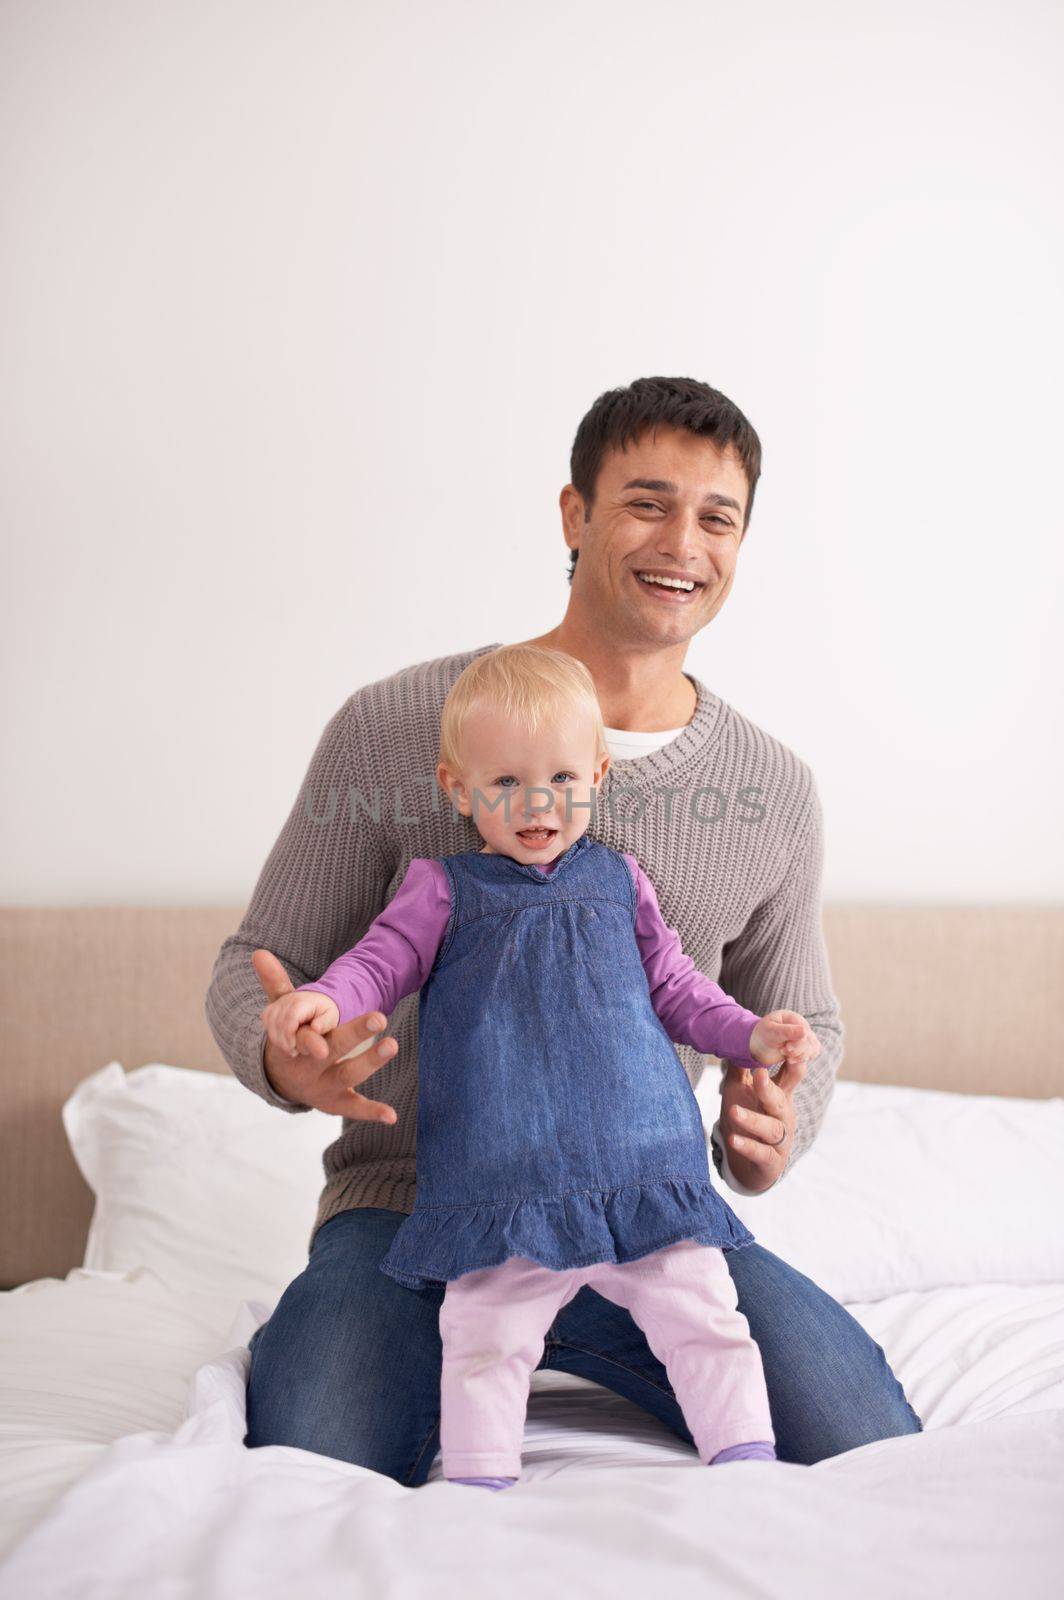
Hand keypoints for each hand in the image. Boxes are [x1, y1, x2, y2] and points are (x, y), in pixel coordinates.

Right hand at [252, 948, 398, 1122]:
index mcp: (294, 1046)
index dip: (311, 1036)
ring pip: (349, 1074)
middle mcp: (309, 1068)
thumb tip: (258, 952)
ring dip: (371, 1061)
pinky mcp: (338, 1102)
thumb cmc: (287, 1039)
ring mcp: (324, 1087)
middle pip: (333, 1051)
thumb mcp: (279, 1015)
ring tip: (392, 1044)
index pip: (302, 1040)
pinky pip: (355, 1107)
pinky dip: (372, 1112)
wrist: (280, 1080)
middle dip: (354, 1035)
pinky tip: (392, 1116)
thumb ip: (275, 985)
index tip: (323, 1024)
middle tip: (380, 1018)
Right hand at [262, 990, 339, 1058]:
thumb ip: (325, 1023)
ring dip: (276, 1038)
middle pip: (278, 1021)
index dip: (289, 1034)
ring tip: (289, 1047)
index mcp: (305, 1001)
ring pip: (269, 1020)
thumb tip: (315, 1027)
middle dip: (283, 1040)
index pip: (291, 1017)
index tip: (294, 1048)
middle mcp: (290, 998)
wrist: (318, 1001)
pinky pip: (266, 1018)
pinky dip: (272, 1031)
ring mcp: (280, 1001)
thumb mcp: (332, 1017)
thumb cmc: (326, 1012)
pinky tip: (282, 1039)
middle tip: (293, 1052)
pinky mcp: (273, 1006)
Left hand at [719, 1058, 808, 1192]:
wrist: (751, 1164)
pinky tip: (734, 1140)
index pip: (792, 1076)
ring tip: (734, 1111)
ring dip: (753, 1119)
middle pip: (779, 1100)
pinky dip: (748, 1146)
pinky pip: (760, 1153)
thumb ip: (740, 1068)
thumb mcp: (741, 1090)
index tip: (788, 1048)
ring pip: (770, 1128)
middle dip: (769, 1087)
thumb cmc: (749, 1116)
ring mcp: (779, 1139)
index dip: (793, 1063)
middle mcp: (783, 1116)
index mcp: (780, 1095)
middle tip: (759, 1073)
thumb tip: (734, 1037)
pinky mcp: (770, 1160)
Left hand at [747, 1009, 820, 1071]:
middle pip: (809, 1040)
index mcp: (793, 1018)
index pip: (804, 1031)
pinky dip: (804, 1058)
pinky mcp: (804, 1046)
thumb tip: (805, 1031)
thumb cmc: (762, 1035)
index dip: (797, 1043)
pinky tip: (791, 1059)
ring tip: (786, 1056)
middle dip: (797, 1050)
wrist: (757, 1045)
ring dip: (800, 1056)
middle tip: (783, 1051)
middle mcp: (801, 1026)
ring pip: (812, 1048)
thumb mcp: (771, 1032)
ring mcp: (804, 1036)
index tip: (785, 1049)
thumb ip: (787, 1031)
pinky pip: (812, 1052)